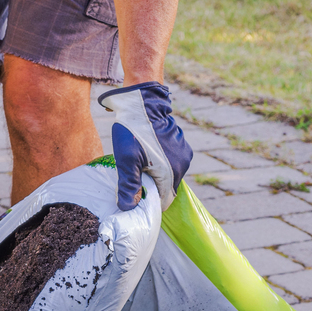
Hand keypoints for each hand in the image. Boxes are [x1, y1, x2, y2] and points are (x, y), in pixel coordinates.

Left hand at [98, 81, 191, 210]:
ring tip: (140, 163)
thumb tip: (128, 208)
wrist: (143, 102)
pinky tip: (147, 153)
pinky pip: (172, 162)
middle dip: (152, 188)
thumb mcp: (126, 160)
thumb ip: (129, 186)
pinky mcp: (183, 145)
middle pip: (166, 188)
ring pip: (169, 175)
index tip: (136, 196)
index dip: (149, 202)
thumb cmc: (133, 131)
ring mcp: (184, 154)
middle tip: (134, 178)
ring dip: (156, 175)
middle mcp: (183, 166)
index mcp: (171, 173)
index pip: (163, 201)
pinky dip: (161, 163)